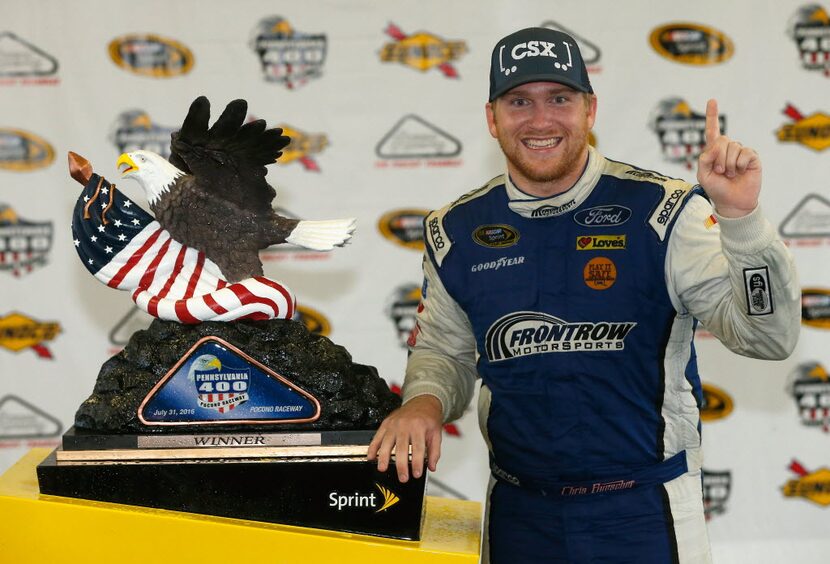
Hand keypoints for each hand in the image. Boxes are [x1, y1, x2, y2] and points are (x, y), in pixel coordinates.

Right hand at [367, 394, 443, 482]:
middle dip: (401, 465)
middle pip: (401, 448)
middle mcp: (405, 425)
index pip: (418, 448)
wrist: (422, 401)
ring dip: (384, 457)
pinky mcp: (386, 423)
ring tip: (383, 469)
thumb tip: (431, 467)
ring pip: (387, 443)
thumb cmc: (428, 418)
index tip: (417, 474)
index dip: (417, 463)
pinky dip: (373, 447)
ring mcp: (394, 424)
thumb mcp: (436, 433)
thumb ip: (434, 451)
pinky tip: (371, 457)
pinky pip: (377, 436)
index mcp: (419, 427)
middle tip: (402, 477)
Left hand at [696, 99, 760, 217]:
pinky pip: (744, 153)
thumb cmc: (717, 189)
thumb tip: (714, 145)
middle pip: (722, 140)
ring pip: (732, 147)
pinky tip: (741, 172)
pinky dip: (740, 165)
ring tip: (730, 174)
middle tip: (721, 172)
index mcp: (713, 151)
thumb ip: (703, 159)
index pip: (712, 131)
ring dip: (729, 164)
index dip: (712, 116)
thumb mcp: (703, 176)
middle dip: (718, 158)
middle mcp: (727, 149)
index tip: (712, 101)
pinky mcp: (752, 157)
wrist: (733, 203)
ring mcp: (740, 152)